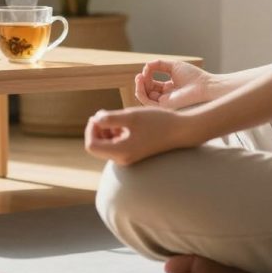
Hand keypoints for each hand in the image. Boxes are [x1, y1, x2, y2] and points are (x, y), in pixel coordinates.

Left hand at [84, 107, 200, 165]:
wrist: (180, 130)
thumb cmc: (158, 122)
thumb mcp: (131, 116)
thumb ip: (110, 118)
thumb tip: (95, 119)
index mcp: (120, 152)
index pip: (91, 146)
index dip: (91, 129)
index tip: (100, 116)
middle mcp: (122, 158)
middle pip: (97, 145)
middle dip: (98, 128)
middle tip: (108, 114)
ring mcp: (127, 157)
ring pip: (106, 143)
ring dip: (107, 129)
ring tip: (120, 117)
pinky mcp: (133, 152)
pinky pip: (116, 143)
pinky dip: (116, 131)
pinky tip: (127, 122)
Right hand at [135, 60, 213, 109]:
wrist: (204, 86)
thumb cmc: (193, 76)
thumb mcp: (173, 66)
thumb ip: (158, 64)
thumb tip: (145, 66)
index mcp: (169, 88)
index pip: (152, 84)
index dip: (147, 76)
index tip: (148, 68)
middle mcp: (166, 97)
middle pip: (147, 91)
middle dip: (141, 82)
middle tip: (141, 75)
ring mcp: (165, 103)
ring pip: (145, 98)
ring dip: (139, 88)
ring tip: (139, 77)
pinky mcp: (164, 107)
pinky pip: (147, 103)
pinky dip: (141, 94)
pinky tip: (141, 83)